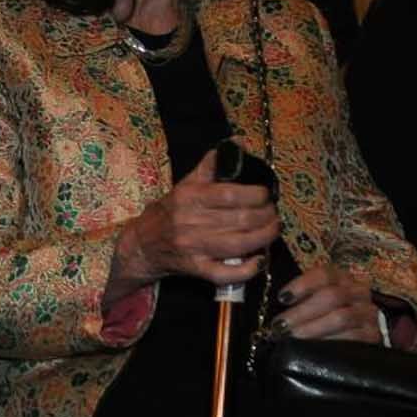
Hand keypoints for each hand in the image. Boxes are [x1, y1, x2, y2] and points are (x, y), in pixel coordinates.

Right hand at [114, 150, 279, 288]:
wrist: (142, 244)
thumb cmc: (170, 211)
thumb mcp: (186, 184)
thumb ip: (211, 166)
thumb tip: (237, 143)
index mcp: (190, 197)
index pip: (231, 195)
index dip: (256, 195)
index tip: (266, 195)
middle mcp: (190, 222)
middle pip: (240, 220)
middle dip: (266, 216)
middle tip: (273, 213)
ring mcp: (193, 248)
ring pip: (238, 245)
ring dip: (264, 238)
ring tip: (273, 230)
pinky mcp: (195, 269)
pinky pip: (225, 273)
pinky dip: (246, 269)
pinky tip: (259, 260)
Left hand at [272, 264, 382, 342]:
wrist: (353, 335)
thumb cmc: (321, 315)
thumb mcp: (310, 300)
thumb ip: (296, 295)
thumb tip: (274, 294)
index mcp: (341, 278)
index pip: (324, 274)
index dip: (302, 285)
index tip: (282, 298)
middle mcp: (359, 291)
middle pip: (332, 296)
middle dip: (301, 312)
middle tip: (280, 326)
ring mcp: (368, 313)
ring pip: (341, 317)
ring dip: (312, 329)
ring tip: (291, 338)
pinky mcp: (374, 335)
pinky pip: (353, 338)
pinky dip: (330, 343)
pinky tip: (313, 349)